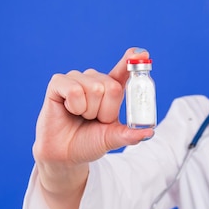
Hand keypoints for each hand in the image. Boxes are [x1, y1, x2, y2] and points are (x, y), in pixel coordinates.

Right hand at [32, 48, 153, 168]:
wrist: (65, 155)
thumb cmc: (89, 142)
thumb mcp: (113, 139)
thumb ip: (130, 134)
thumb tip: (150, 132)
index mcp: (111, 89)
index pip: (124, 71)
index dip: (131, 61)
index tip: (142, 53)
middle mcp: (95, 80)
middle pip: (112, 87)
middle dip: (106, 111)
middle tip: (95, 119)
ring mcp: (77, 79)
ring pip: (95, 88)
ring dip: (90, 111)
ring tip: (81, 116)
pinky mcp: (58, 83)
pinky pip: (75, 90)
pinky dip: (75, 106)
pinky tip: (69, 110)